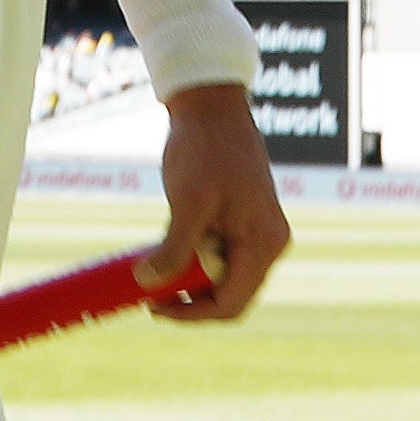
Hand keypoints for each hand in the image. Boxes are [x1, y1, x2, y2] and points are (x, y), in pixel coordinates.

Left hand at [141, 84, 289, 322]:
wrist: (212, 105)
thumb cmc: (203, 147)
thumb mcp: (188, 200)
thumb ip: (175, 247)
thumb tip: (148, 284)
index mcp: (264, 242)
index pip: (230, 305)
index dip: (190, 315)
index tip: (152, 306)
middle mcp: (271, 243)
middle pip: (231, 297)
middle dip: (191, 301)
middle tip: (150, 290)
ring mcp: (263, 233)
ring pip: (227, 280)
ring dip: (192, 281)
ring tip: (158, 264)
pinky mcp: (250, 223)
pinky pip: (226, 259)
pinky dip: (198, 262)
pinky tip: (172, 248)